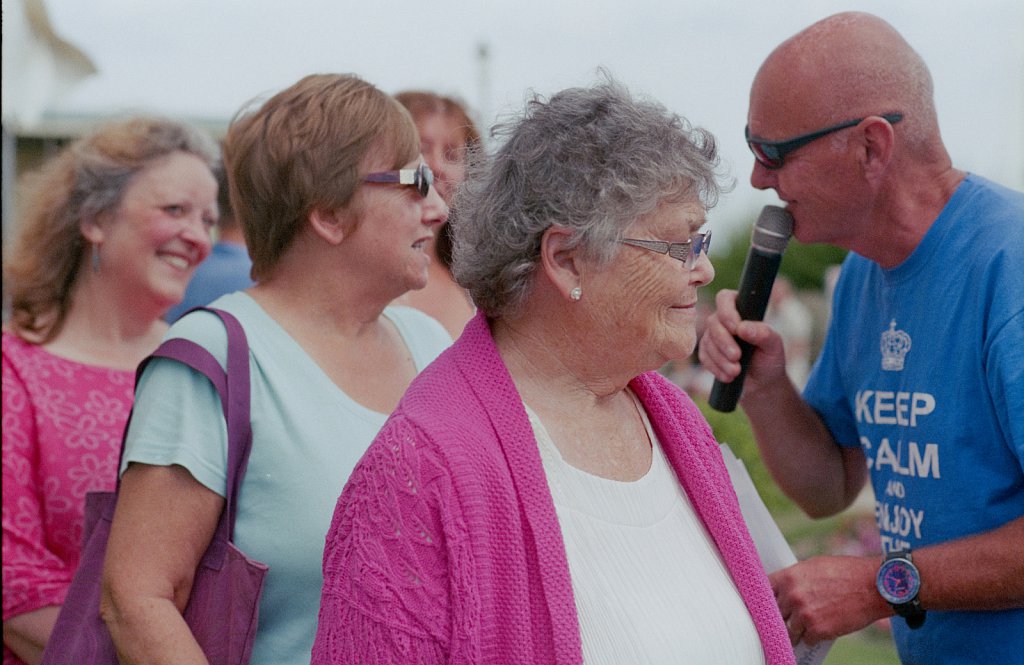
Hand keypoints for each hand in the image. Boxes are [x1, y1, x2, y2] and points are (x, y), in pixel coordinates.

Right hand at [698, 289, 787, 393]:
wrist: (762, 382)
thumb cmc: (770, 358)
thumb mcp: (774, 346)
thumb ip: (763, 334)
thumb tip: (743, 328)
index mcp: (742, 309)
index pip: (725, 298)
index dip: (727, 312)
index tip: (737, 330)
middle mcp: (724, 319)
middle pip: (713, 322)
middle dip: (724, 341)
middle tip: (737, 357)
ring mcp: (713, 335)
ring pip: (707, 341)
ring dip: (720, 359)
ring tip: (736, 371)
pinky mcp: (707, 352)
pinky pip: (704, 357)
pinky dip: (715, 368)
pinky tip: (728, 376)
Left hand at [771, 556, 889, 645]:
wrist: (873, 586)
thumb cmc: (846, 572)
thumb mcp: (814, 566)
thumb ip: (795, 579)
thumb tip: (783, 589)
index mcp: (789, 577)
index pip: (763, 591)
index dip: (764, 599)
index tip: (765, 604)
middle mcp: (792, 596)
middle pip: (774, 613)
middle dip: (781, 616)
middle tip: (786, 619)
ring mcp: (804, 615)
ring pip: (788, 630)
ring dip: (795, 630)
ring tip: (803, 627)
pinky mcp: (818, 630)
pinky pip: (806, 640)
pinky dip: (812, 638)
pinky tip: (820, 630)